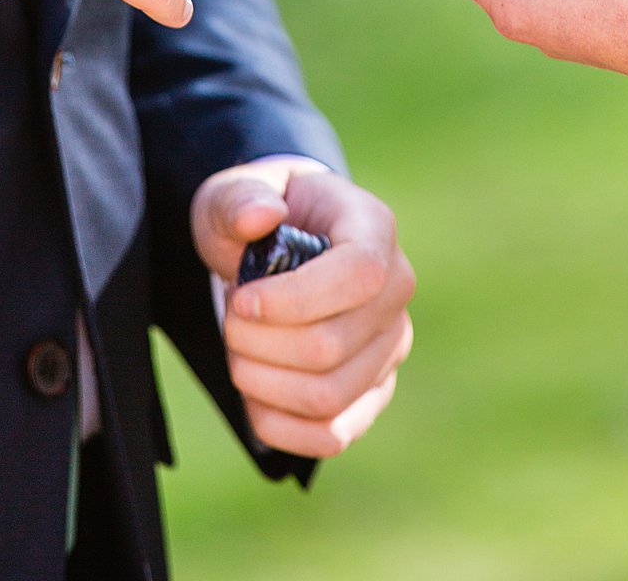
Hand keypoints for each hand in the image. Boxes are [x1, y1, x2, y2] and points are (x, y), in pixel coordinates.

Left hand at [193, 157, 414, 459]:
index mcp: (374, 228)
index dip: (293, 300)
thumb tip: (261, 216)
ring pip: (328, 396)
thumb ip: (239, 199)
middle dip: (258, 344)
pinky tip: (253, 395)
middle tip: (229, 321)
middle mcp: (397, 288)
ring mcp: (391, 345)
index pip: (359, 276)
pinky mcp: (374, 391)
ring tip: (240, 350)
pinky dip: (280, 426)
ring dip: (262, 384)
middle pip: (331, 346)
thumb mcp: (237, 192)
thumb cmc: (261, 215)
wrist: (280, 246)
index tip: (241, 300)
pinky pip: (333, 435)